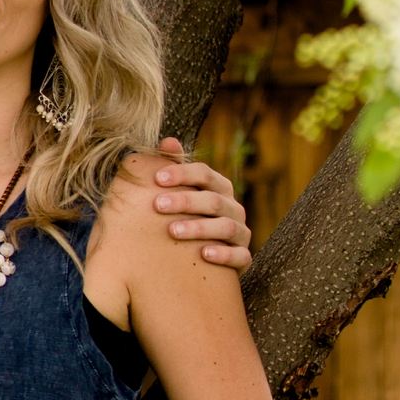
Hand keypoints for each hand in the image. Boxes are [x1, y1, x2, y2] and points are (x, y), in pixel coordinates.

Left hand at [151, 138, 251, 269]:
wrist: (198, 256)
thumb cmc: (184, 215)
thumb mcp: (178, 191)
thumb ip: (174, 168)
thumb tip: (168, 142)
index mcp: (218, 188)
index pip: (204, 173)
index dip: (182, 173)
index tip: (156, 178)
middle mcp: (233, 208)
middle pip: (213, 200)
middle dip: (185, 201)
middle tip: (157, 205)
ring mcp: (240, 232)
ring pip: (226, 227)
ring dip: (199, 228)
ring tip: (173, 231)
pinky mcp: (243, 257)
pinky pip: (241, 255)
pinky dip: (224, 254)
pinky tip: (204, 254)